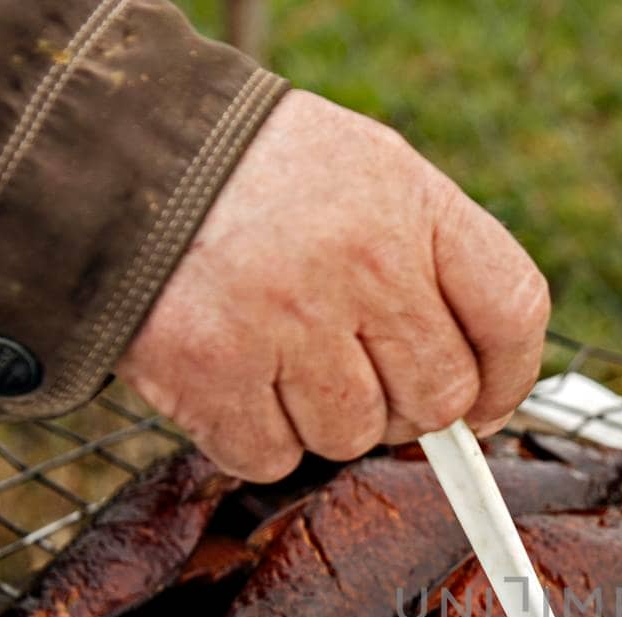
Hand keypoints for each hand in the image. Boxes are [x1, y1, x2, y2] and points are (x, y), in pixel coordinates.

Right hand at [116, 90, 549, 481]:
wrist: (109, 152)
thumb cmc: (253, 177)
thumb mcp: (366, 174)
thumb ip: (431, 264)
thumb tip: (478, 396)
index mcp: (410, 202)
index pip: (513, 311)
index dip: (510, 377)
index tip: (487, 405)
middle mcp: (361, 261)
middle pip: (438, 398)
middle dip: (404, 406)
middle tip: (354, 368)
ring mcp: (285, 319)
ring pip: (353, 438)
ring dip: (322, 419)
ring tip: (279, 353)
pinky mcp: (211, 370)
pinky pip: (271, 458)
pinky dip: (252, 438)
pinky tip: (231, 378)